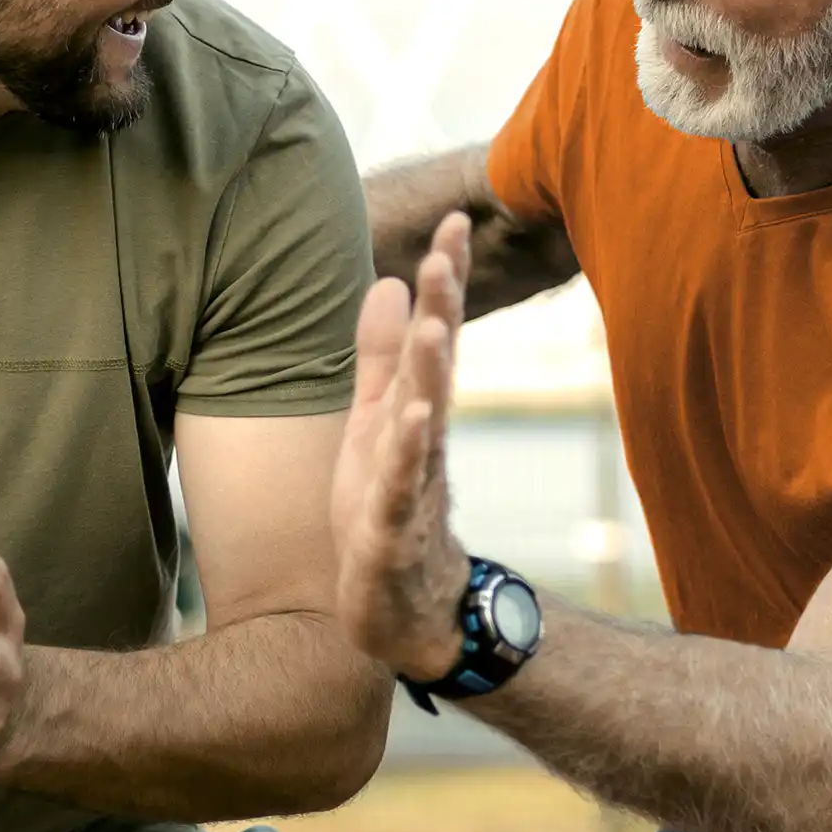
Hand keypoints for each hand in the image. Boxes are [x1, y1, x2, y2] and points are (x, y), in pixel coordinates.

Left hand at [334, 212, 474, 682]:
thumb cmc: (388, 508)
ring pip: (426, 422)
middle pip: (436, 367)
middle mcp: (423, 441)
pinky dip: (409, 454)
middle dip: (444, 307)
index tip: (454, 221)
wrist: (403, 610)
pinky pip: (403, 487)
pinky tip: (415, 420)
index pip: (434, 336)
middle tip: (448, 248)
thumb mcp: (376, 423)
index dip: (444, 281)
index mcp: (415, 412)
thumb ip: (382, 357)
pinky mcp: (393, 531)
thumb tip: (392, 280)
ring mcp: (413, 485)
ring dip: (432, 374)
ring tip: (437, 323)